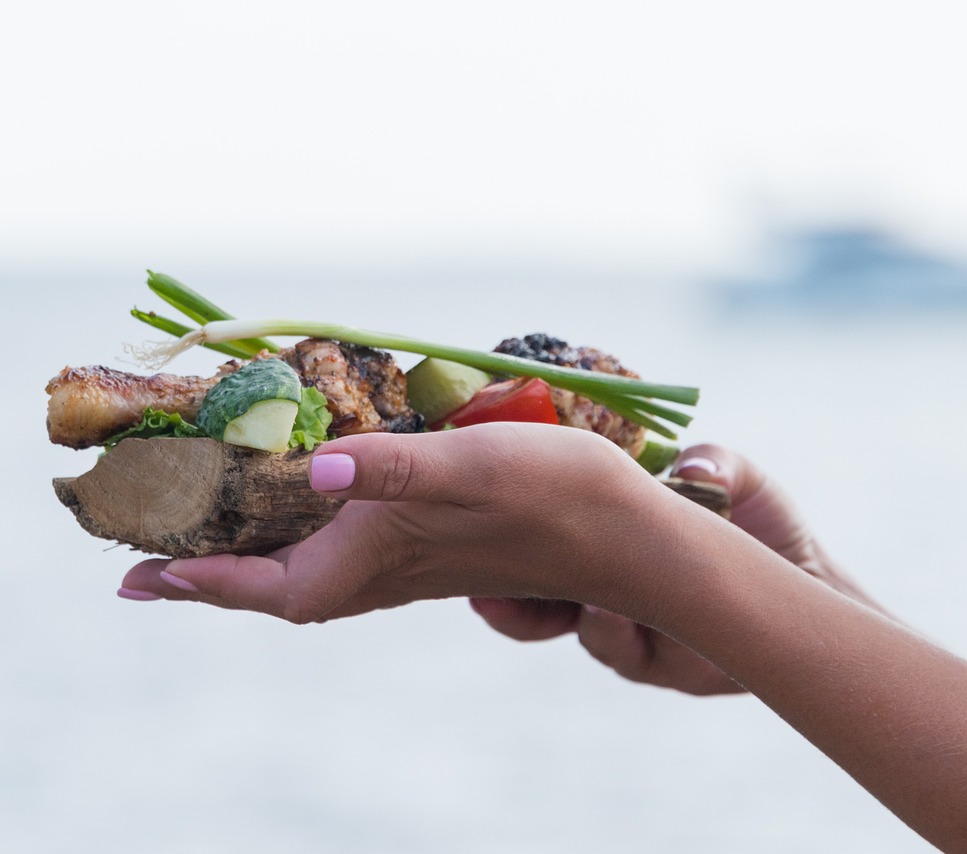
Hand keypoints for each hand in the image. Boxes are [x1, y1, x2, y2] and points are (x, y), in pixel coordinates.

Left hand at [119, 423, 674, 621]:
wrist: (626, 532)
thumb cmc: (554, 499)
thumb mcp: (470, 470)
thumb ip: (392, 470)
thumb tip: (316, 465)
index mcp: (376, 560)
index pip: (264, 586)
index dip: (198, 581)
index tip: (137, 574)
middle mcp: (382, 569)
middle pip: (273, 583)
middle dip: (208, 572)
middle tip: (148, 548)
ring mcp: (408, 559)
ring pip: (306, 567)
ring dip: (250, 554)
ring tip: (206, 528)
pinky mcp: (433, 541)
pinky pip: (344, 545)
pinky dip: (304, 528)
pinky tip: (306, 496)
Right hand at [471, 444, 874, 695]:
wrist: (810, 581)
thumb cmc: (759, 516)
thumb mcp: (735, 478)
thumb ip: (713, 464)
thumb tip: (693, 466)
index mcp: (606, 544)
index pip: (539, 552)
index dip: (505, 551)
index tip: (479, 527)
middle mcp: (609, 594)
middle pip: (537, 610)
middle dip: (511, 603)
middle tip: (490, 588)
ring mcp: (634, 635)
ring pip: (586, 632)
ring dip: (578, 610)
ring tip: (581, 591)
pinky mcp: (667, 667)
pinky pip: (630, 656)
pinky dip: (619, 632)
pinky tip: (615, 611)